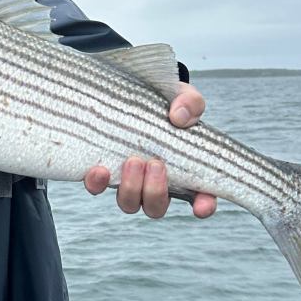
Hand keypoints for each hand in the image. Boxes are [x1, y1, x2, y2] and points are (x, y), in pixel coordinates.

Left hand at [84, 83, 218, 219]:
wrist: (130, 92)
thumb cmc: (164, 102)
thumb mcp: (182, 97)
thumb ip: (190, 104)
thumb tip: (180, 117)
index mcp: (183, 172)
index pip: (200, 200)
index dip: (203, 206)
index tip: (202, 206)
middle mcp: (154, 184)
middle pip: (156, 207)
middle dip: (156, 191)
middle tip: (155, 163)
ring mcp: (128, 180)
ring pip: (129, 203)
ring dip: (131, 188)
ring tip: (133, 160)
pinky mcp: (103, 172)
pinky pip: (97, 187)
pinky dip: (97, 183)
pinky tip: (99, 169)